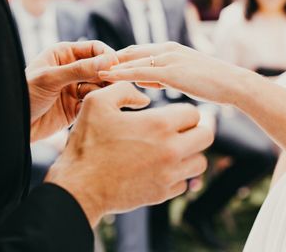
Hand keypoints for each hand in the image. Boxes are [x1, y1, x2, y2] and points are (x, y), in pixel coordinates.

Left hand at [26, 41, 118, 141]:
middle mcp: (72, 68)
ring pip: (100, 86)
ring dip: (100, 92)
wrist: (13, 124)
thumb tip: (108, 61)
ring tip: (88, 99)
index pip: (94, 48)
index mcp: (64, 53)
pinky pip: (94, 102)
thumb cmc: (24, 94)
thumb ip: (79, 69)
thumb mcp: (51, 78)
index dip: (107, 56)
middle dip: (107, 76)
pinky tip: (85, 109)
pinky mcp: (76, 107)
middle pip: (101, 67)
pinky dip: (94, 105)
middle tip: (110, 85)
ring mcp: (75, 88)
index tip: (114, 67)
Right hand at [45, 83, 213, 225]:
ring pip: (199, 162)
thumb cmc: (87, 143)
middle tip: (180, 130)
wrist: (79, 187)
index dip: (182, 111)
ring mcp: (168, 175)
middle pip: (206, 136)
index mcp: (159, 125)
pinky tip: (159, 167)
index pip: (193, 113)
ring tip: (171, 149)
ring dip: (189, 154)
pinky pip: (184, 183)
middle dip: (195, 130)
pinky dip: (177, 175)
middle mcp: (170, 150)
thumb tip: (143, 95)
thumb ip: (123, 89)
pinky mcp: (162, 194)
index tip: (172, 114)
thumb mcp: (97, 103)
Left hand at [98, 42, 252, 104]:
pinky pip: (139, 72)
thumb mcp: (183, 78)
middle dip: (109, 59)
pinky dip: (120, 73)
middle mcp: (166, 49)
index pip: (136, 51)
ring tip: (88, 70)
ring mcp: (167, 58)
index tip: (100, 66)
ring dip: (109, 65)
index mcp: (168, 50)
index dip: (117, 59)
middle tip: (87, 66)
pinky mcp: (170, 71)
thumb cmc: (212, 85)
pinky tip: (106, 77)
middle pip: (129, 52)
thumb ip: (163, 76)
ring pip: (131, 60)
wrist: (234, 85)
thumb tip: (145, 81)